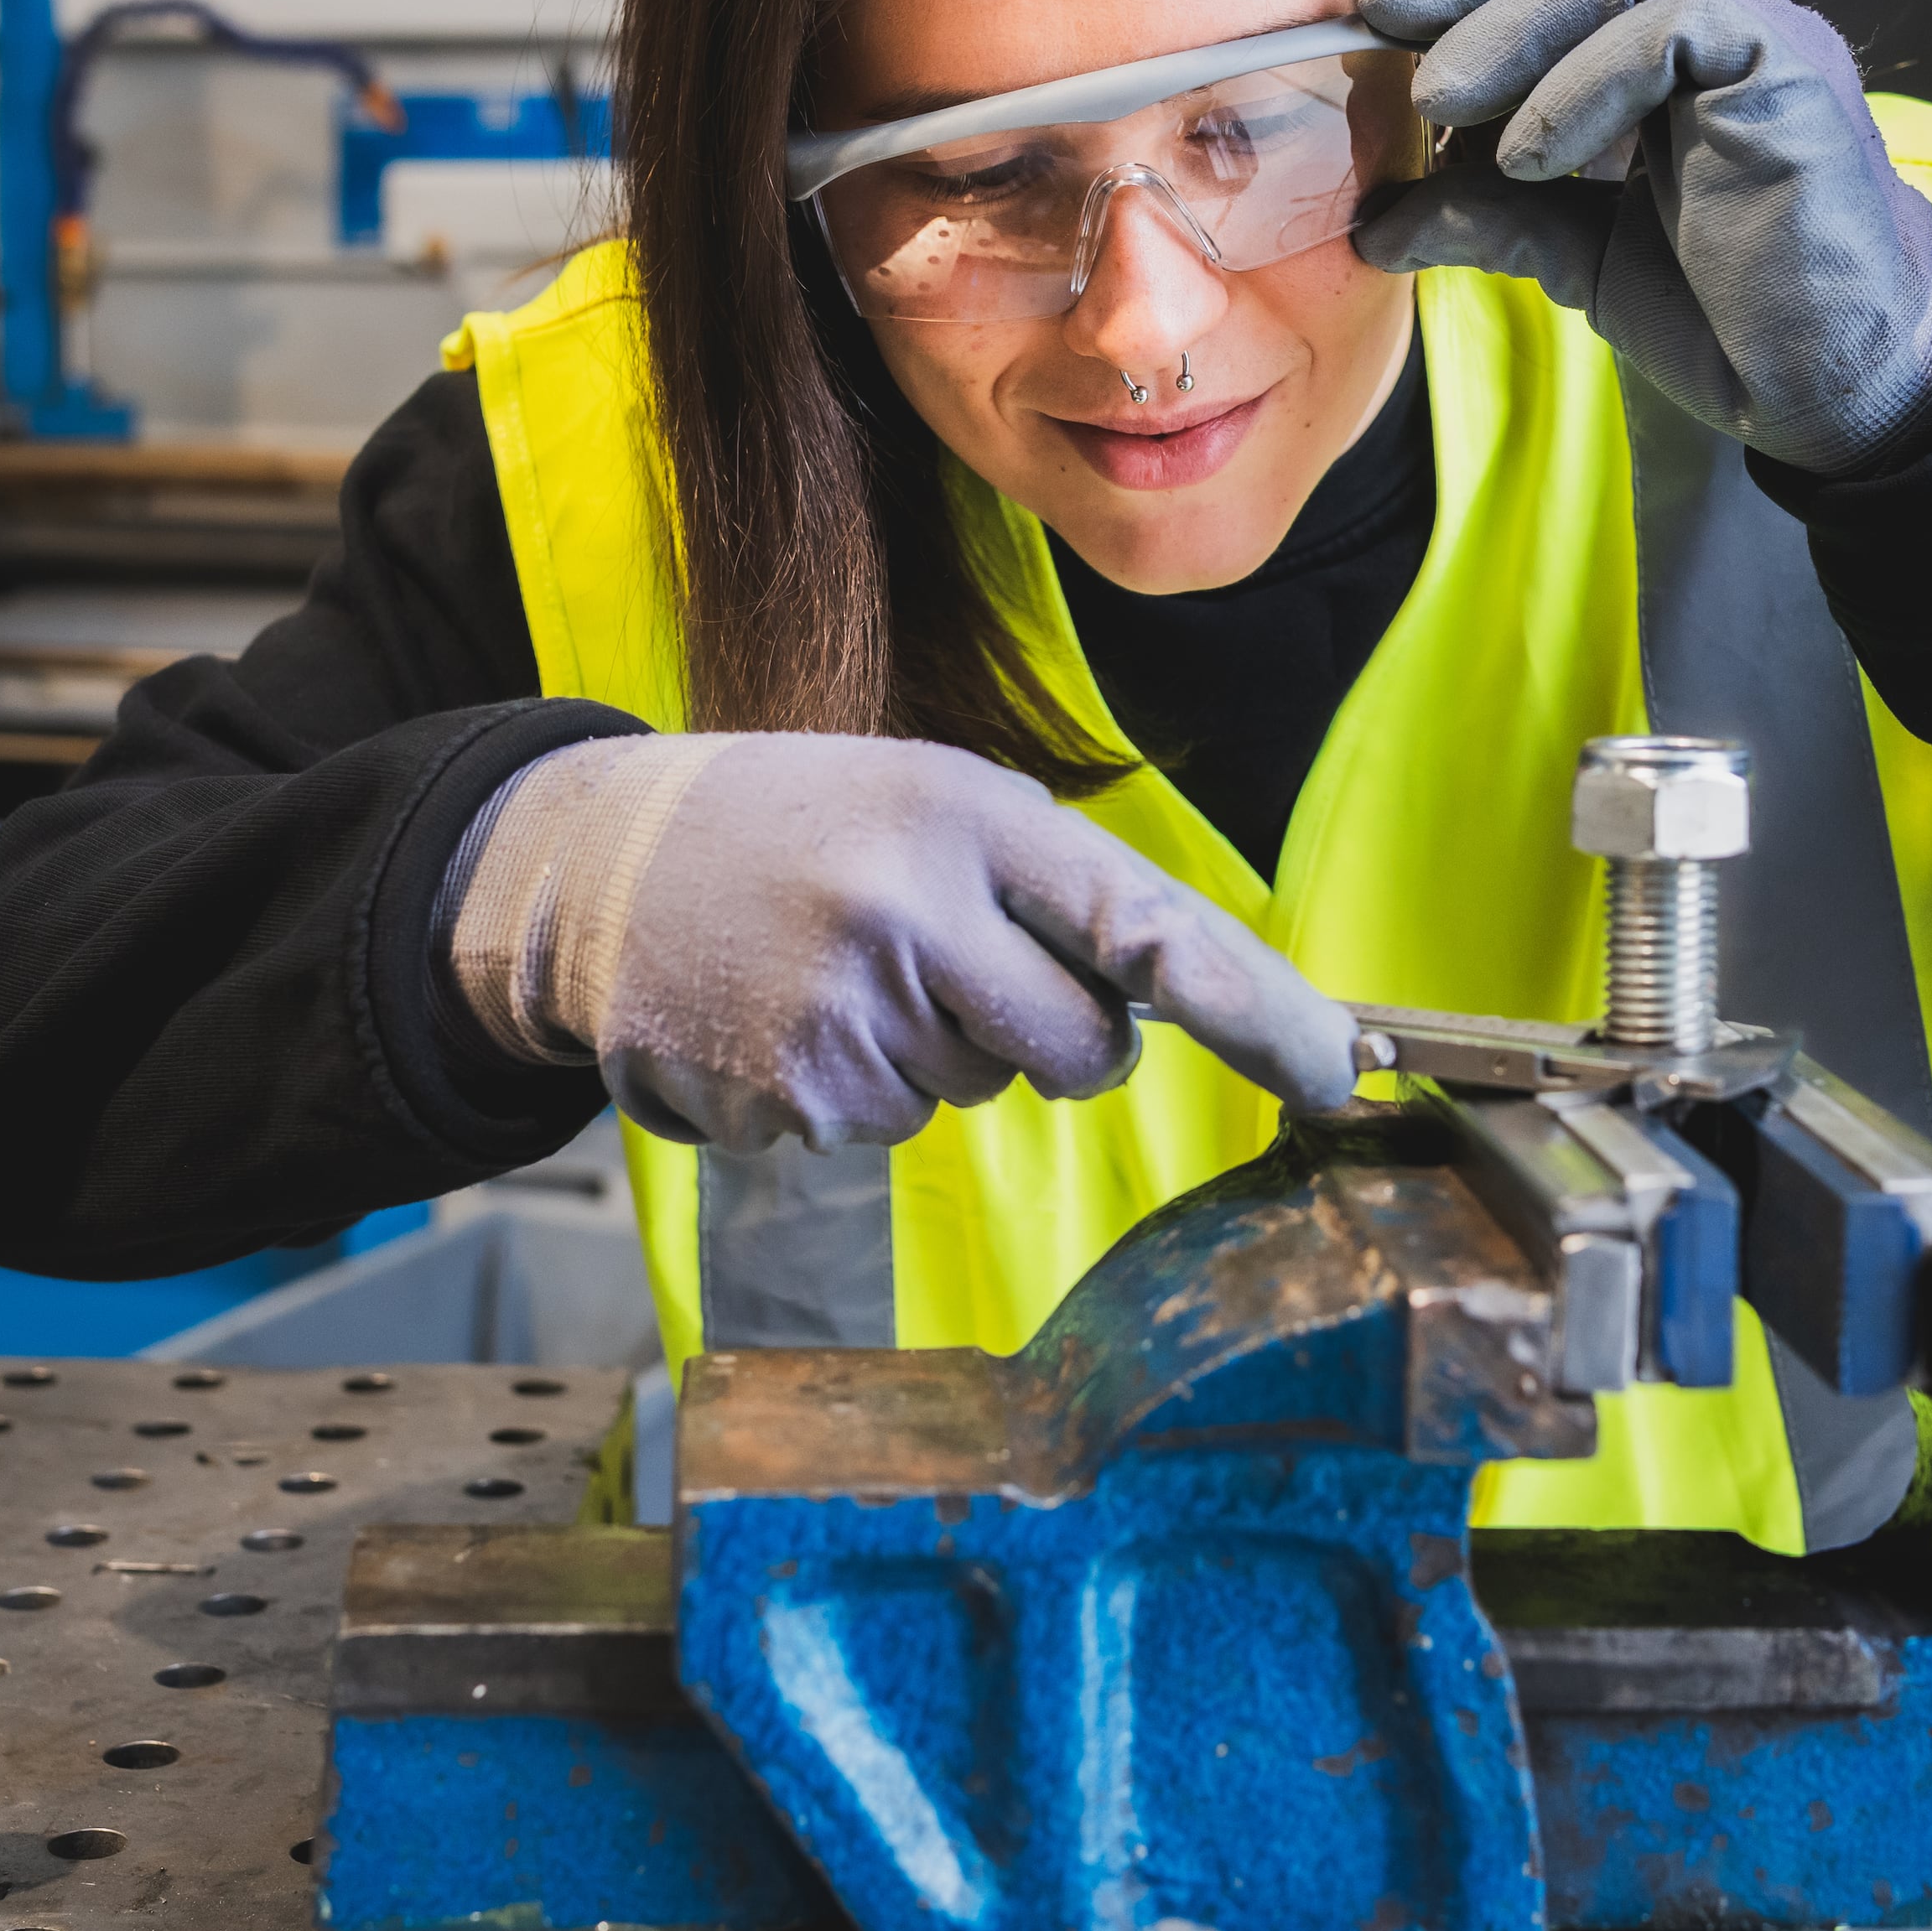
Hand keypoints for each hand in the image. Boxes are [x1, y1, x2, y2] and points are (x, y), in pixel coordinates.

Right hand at [441, 731, 1358, 1154]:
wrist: (590, 864)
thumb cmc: (792, 828)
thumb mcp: (926, 802)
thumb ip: (1051, 886)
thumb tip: (1189, 993)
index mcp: (967, 814)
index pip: (1149, 925)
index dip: (1259, 1010)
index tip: (1341, 1071)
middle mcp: (915, 906)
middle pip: (1085, 1048)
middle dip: (1053, 1036)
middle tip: (951, 966)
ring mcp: (851, 1008)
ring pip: (982, 1092)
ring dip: (932, 1052)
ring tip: (832, 967)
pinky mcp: (795, 1095)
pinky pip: (890, 1128)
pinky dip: (851, 1087)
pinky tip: (783, 1014)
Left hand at [1347, 0, 1931, 473]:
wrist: (1829, 390)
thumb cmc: (1724, 315)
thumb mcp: (1573, 247)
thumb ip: (1482, 212)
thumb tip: (1372, 221)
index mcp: (1669, 41)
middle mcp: (1722, 17)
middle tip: (1377, 5)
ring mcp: (1765, 32)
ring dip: (1514, 20)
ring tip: (1437, 98)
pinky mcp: (1793, 68)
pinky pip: (1678, 24)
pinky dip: (1585, 82)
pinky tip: (1528, 155)